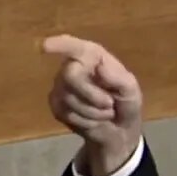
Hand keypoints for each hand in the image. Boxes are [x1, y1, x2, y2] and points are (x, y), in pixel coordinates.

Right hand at [42, 34, 143, 175]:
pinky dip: (86, 120)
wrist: (119, 131)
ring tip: (105, 112)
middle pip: (70, 75)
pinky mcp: (56, 106)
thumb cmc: (125, 102)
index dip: (60, 45)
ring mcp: (62, 87)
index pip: (74, 47)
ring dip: (94, 111)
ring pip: (69, 98)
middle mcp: (73, 68)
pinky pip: (67, 113)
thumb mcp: (131, 91)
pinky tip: (93, 119)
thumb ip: (119, 78)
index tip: (45, 46)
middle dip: (91, 94)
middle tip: (109, 104)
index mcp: (93, 58)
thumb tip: (100, 66)